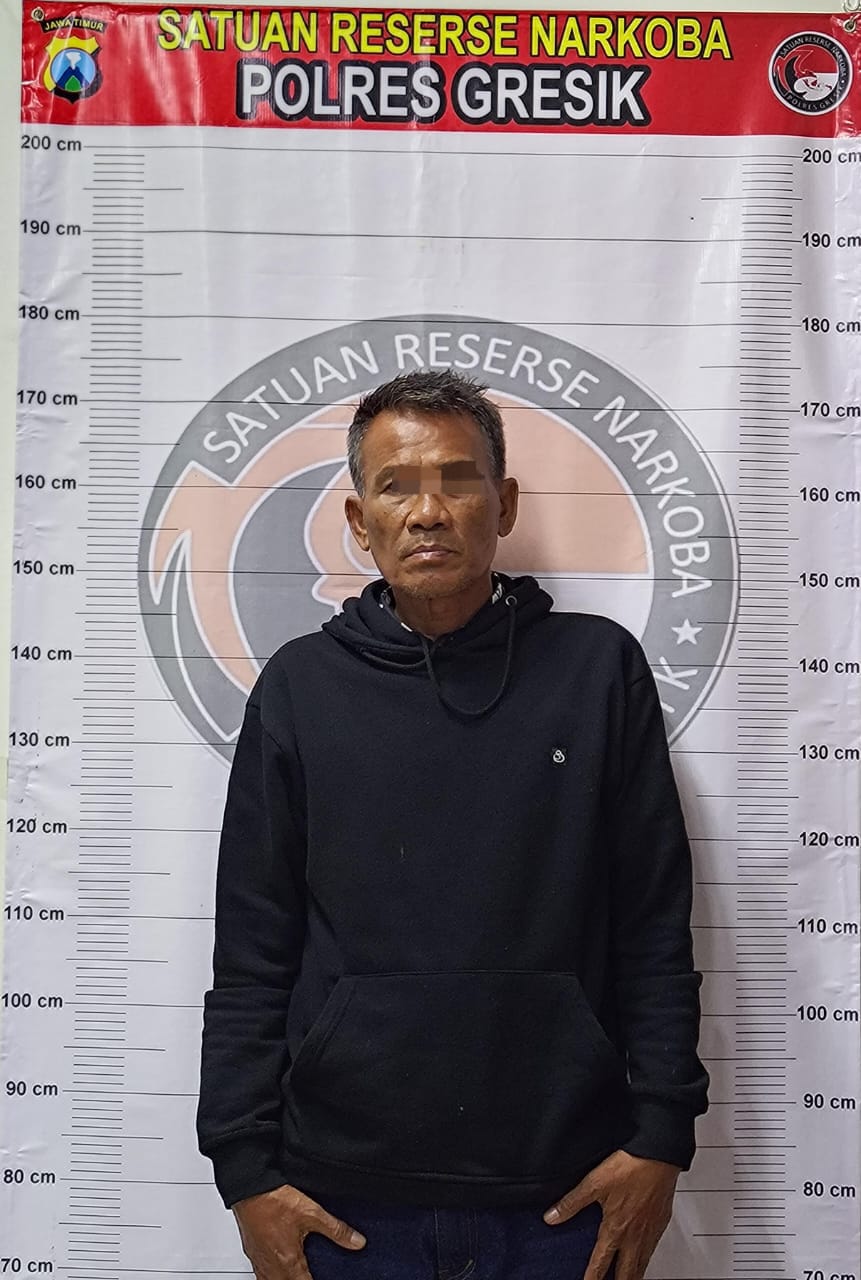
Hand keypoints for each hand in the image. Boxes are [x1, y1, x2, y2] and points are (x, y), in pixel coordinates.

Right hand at [232, 1183, 365, 1278]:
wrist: (249, 1188)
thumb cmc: (274, 1200)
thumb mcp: (312, 1213)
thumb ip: (336, 1229)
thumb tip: (357, 1242)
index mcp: (288, 1261)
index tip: (323, 1278)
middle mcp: (271, 1265)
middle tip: (309, 1275)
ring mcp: (259, 1259)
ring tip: (295, 1273)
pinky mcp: (251, 1250)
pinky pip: (261, 1272)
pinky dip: (271, 1274)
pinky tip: (277, 1265)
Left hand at [542, 1150, 679, 1279]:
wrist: (658, 1155)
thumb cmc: (630, 1167)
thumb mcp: (594, 1183)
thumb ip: (571, 1203)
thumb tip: (551, 1217)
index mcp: (615, 1229)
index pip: (601, 1264)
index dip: (592, 1279)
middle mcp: (634, 1236)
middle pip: (627, 1273)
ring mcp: (650, 1231)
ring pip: (642, 1265)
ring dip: (632, 1275)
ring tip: (627, 1279)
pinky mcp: (661, 1223)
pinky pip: (653, 1250)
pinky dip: (645, 1260)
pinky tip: (643, 1256)